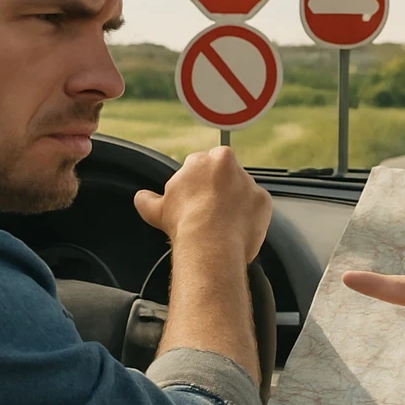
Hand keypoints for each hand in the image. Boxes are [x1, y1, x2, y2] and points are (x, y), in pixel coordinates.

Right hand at [133, 147, 270, 262]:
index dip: (197, 182)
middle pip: (224, 172)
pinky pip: (257, 205)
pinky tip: (237, 227)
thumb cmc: (185, 224)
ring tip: (224, 222)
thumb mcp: (157, 210)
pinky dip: (249, 214)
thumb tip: (141, 197)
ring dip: (235, 200)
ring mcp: (249, 182)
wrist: (211, 244)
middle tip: (210, 208)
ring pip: (242, 188)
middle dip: (218, 186)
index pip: (200, 163)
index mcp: (203, 160)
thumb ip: (148, 199)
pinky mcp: (263, 200)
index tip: (195, 197)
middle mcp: (228, 165)